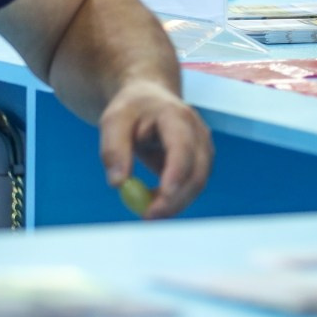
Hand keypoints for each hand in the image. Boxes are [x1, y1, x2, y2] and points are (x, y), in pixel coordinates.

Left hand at [99, 78, 212, 218]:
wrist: (149, 100)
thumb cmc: (131, 110)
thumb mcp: (113, 121)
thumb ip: (114, 150)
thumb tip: (118, 184)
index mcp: (175, 115)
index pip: (182, 146)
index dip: (176, 173)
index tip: (161, 198)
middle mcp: (197, 131)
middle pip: (197, 171)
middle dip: (175, 199)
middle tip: (146, 216)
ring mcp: (203, 147)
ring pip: (197, 183)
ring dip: (173, 202)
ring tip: (144, 208)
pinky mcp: (201, 161)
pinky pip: (192, 186)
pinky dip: (174, 199)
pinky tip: (154, 200)